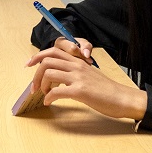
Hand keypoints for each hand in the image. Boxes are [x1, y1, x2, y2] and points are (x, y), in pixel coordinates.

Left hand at [26, 42, 146, 119]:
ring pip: (49, 73)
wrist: (123, 98)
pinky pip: (57, 91)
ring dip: (41, 85)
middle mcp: (76, 66)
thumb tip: (55, 78)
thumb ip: (73, 73)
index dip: (37, 56)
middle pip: (47, 61)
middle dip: (35, 74)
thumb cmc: (106, 90)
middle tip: (34, 87)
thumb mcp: (88, 75)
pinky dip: (49, 97)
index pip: (53, 51)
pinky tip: (49, 102)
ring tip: (44, 94)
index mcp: (77, 61)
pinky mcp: (80, 91)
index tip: (28, 65)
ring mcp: (78, 77)